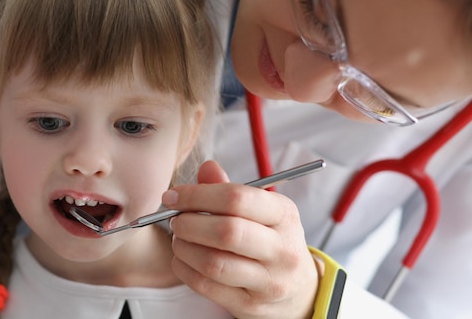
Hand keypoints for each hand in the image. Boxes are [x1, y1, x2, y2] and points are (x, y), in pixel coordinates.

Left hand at [163, 160, 318, 318]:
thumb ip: (230, 190)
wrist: (298, 291)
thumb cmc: (271, 241)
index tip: (173, 196)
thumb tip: (206, 167)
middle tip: (175, 219)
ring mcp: (268, 281)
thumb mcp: (262, 211)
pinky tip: (182, 259)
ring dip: (185, 247)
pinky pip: (207, 286)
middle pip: (226, 231)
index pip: (237, 199)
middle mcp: (282, 249)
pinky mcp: (250, 305)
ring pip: (214, 263)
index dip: (198, 195)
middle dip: (190, 222)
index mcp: (284, 215)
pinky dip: (185, 270)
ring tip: (178, 238)